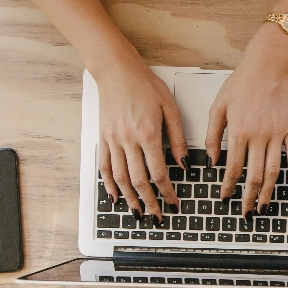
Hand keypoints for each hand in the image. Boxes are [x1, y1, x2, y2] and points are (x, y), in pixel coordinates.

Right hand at [94, 52, 188, 218]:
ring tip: (138, 212)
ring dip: (130, 198)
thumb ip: (178, 138)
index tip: (173, 202)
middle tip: (157, 216)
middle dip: (149, 202)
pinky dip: (109, 184)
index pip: (159, 172)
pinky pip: (105, 166)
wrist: (117, 71)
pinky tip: (115, 196)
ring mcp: (113, 140)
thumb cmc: (145, 85)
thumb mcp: (170, 108)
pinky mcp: (103, 138)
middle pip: (139, 181)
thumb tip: (184, 163)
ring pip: (121, 178)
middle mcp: (128, 140)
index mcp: (148, 134)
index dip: (167, 192)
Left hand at [207, 26, 287, 215]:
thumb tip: (212, 160)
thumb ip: (212, 135)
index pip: (233, 168)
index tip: (225, 198)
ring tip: (263, 207)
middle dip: (248, 197)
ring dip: (268, 193)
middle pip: (254, 175)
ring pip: (274, 171)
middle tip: (245, 213)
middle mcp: (259, 136)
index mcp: (239, 132)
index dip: (228, 186)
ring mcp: (277, 135)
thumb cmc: (241, 84)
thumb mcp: (218, 107)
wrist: (268, 66)